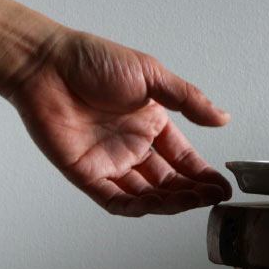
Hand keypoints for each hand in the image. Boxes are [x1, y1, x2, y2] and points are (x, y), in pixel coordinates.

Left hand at [7, 29, 232, 215]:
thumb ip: (188, 100)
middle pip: (168, 180)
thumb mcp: (152, 74)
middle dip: (191, 192)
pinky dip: (133, 207)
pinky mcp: (86, 172)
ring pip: (145, 194)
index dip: (203, 174)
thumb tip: (222, 117)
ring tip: (189, 202)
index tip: (221, 187)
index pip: (183, 158)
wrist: (46, 64)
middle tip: (210, 197)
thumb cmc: (92, 61)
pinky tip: (152, 206)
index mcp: (151, 122)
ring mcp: (110, 161)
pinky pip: (113, 198)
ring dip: (168, 202)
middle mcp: (132, 145)